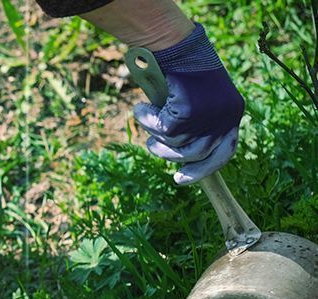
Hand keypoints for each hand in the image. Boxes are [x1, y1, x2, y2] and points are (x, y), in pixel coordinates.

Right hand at [133, 23, 244, 184]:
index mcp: (232, 114)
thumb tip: (180, 152)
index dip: (202, 169)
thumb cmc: (183, 69)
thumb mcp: (198, 99)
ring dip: (155, 134)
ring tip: (146, 116)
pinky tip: (141, 107)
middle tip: (153, 146)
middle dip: (170, 155)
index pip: (225, 152)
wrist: (176, 45)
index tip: (180, 179)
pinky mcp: (189, 112)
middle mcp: (226, 117)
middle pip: (197, 154)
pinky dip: (147, 120)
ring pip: (176, 144)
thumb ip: (197, 124)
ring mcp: (209, 116)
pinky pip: (162, 129)